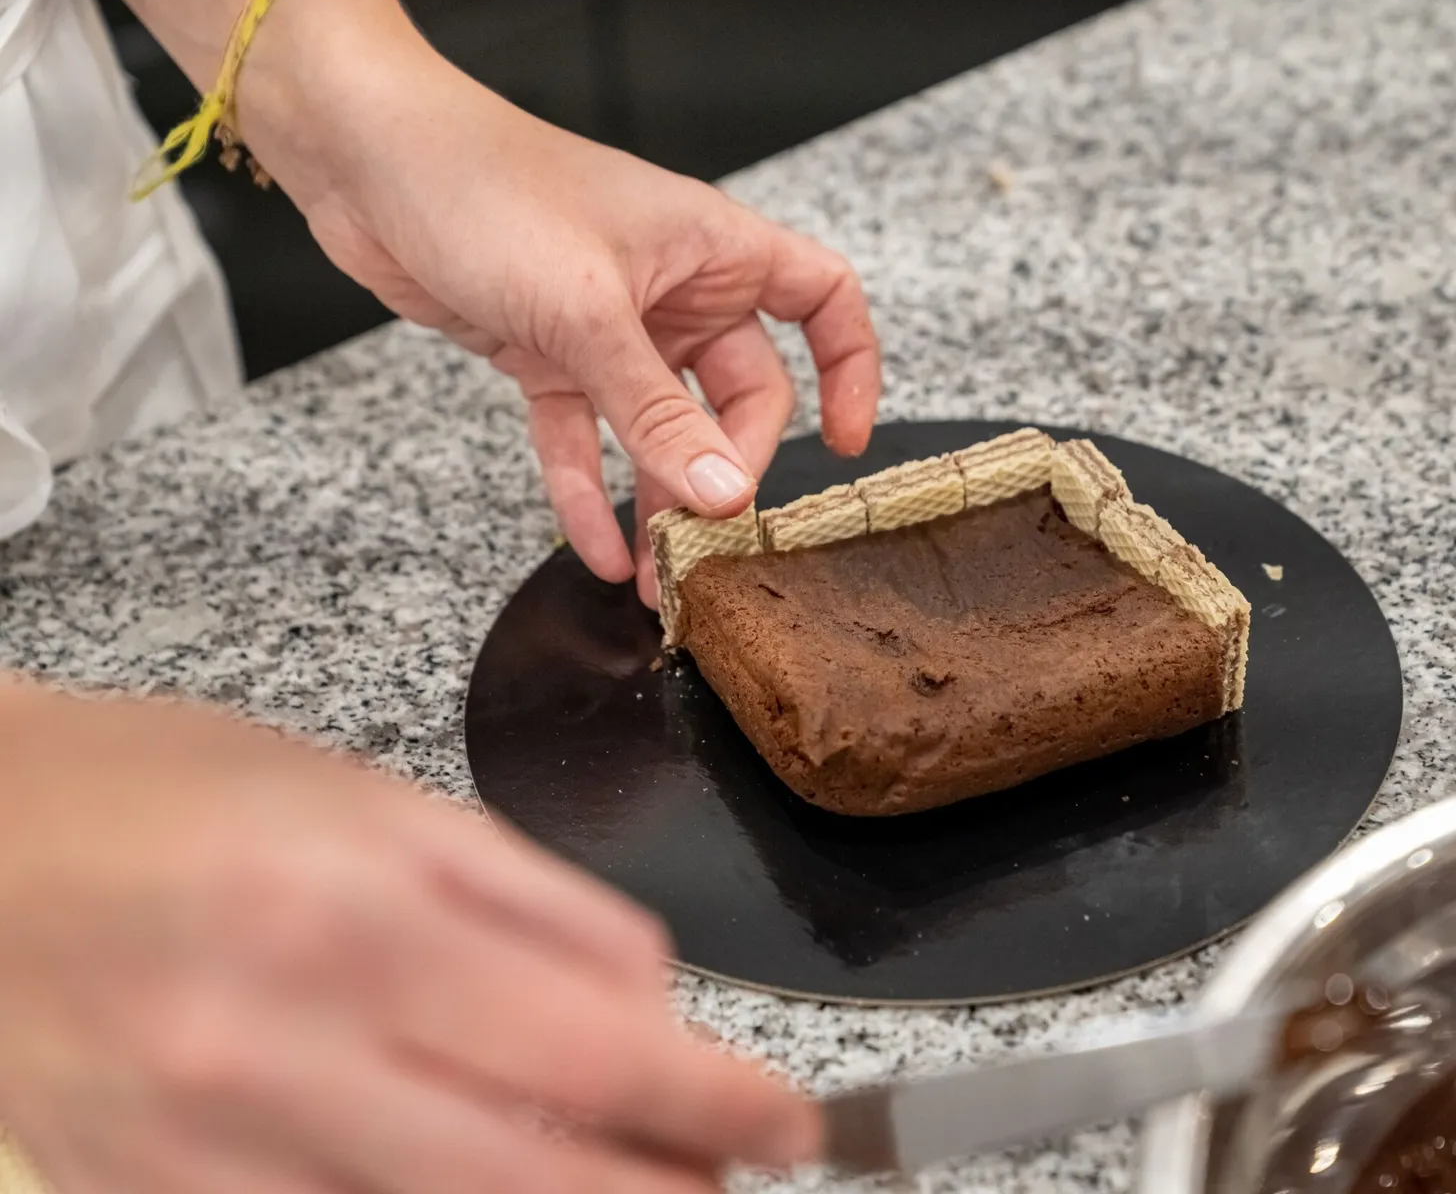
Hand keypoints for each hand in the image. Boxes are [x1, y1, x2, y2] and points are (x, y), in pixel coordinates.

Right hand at [0, 680, 818, 1192]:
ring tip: (628, 1188)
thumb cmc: (175, 793)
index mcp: (359, 908)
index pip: (596, 1043)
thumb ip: (530, 902)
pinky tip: (477, 1190)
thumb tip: (654, 1001)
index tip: (787, 1126)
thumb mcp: (374, 800)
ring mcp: (206, 1146)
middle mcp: (281, 1041)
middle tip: (727, 1182)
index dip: (717, 1100)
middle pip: (538, 1179)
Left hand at [222, 0, 881, 606]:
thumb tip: (724, 491)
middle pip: (743, 393)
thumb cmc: (487, 187)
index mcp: (713, 249)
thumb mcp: (589, 314)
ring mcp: (613, 326)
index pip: (822, 301)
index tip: (847, 442)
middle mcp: (674, 289)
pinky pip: (588, 438)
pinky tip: (596, 550)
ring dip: (662, 500)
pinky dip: (590, 492)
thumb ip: (658, 413)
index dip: (849, 368)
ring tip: (660, 575)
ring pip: (663, 428)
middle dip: (730, 466)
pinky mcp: (550, 354)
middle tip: (714, 531)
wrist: (369, 163)